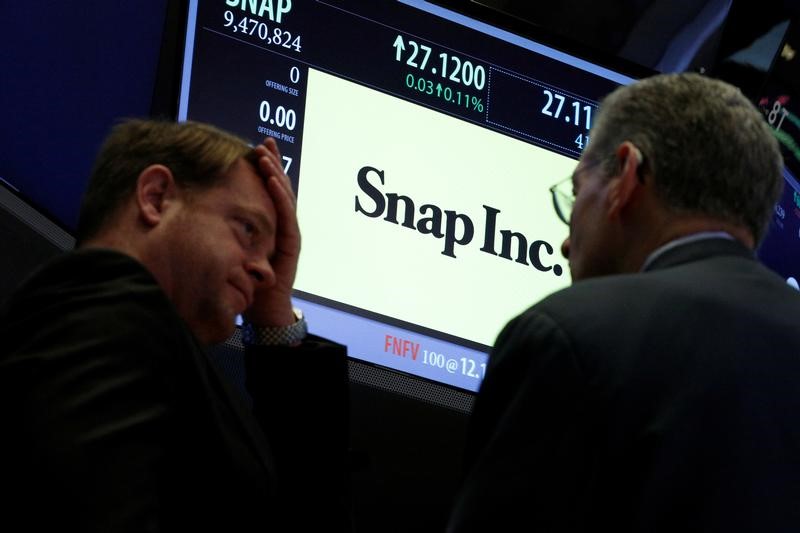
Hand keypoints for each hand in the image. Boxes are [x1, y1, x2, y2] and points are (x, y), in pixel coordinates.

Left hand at [244, 137, 299, 326]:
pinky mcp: (291, 243)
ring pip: (284, 197)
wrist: (264, 308)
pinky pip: (287, 215)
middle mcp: (281, 224)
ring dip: (276, 174)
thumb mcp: (232, 248)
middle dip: (273, 163)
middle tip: (265, 143)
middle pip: (280, 187)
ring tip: (266, 156)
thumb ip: (226, 230)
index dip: (264, 168)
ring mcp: (288, 232)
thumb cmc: (247, 280)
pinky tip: (272, 181)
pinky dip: (280, 196)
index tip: (256, 147)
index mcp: (270, 223)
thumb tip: (198, 210)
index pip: (268, 189)